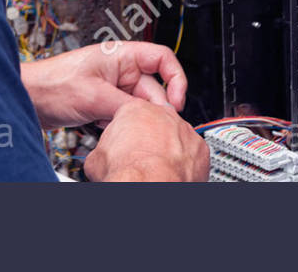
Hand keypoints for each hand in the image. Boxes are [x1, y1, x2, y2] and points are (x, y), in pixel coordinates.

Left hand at [19, 42, 186, 128]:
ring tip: (117, 123)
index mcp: (120, 55)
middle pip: (153, 88)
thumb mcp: (95, 96)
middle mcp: (118, 68)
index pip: (162, 58)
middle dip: (151, 108)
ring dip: (132, 117)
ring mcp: (111, 86)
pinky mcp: (103, 102)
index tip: (177, 101)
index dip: (175, 79)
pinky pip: (124, 114)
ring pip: (138, 104)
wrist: (27, 98)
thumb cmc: (51, 85)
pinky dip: (120, 122)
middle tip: (147, 124)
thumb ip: (127, 105)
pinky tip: (104, 126)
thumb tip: (154, 116)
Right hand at [84, 99, 208, 181]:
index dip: (128, 130)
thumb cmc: (126, 172)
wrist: (148, 188)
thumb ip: (104, 148)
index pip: (132, 112)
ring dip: (170, 149)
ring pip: (177, 136)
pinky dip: (186, 162)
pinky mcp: (200, 149)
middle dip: (151, 137)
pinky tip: (173, 173)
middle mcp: (162, 115)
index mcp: (135, 110)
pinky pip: (193, 152)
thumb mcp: (97, 156)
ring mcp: (183, 131)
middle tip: (142, 155)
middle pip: (157, 122)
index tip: (125, 143)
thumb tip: (98, 157)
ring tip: (158, 167)